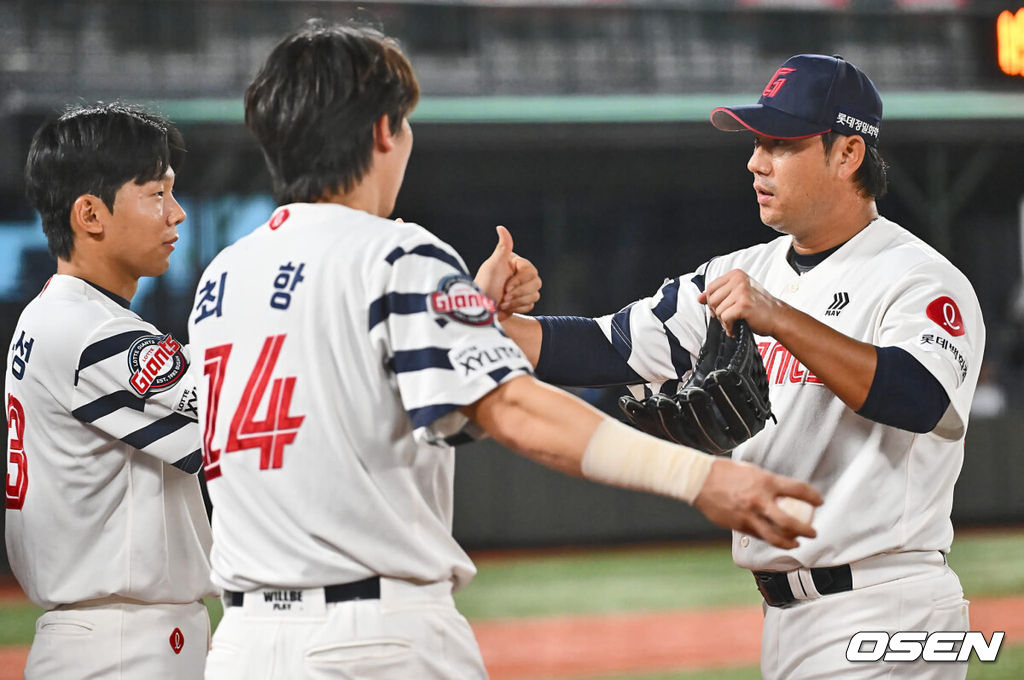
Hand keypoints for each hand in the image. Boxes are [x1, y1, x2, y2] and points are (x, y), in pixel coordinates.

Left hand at [474, 226, 541, 320]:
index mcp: (517, 263)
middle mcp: (522, 275)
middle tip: (504, 295)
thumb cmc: (485, 284)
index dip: (518, 281)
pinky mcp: (522, 302)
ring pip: (534, 296)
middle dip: (517, 293)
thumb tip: (501, 227)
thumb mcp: (494, 264)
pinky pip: (530, 305)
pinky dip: (517, 308)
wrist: (480, 307)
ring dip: (516, 301)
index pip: (530, 271)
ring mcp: (523, 289)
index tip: (505, 286)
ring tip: (502, 301)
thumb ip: (503, 247)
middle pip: (536, 284)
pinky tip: (505, 306)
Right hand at [694, 458, 821, 548]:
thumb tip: (780, 491)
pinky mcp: (738, 525)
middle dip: (805, 530)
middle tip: (812, 533)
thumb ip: (767, 483)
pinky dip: (769, 539)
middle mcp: (759, 501)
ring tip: (796, 543)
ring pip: (775, 537)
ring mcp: (749, 515)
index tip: (819, 501)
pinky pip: (758, 536)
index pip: (798, 490)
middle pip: (790, 523)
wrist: (699, 480)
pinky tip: (774, 539)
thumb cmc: (723, 471)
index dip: (813, 497)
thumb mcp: (751, 471)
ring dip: (789, 542)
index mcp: (765, 482)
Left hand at [698, 269, 786, 336]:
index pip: (710, 287)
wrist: (778, 317)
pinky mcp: (743, 304)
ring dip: (724, 321)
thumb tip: (699, 298)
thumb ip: (719, 294)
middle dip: (717, 312)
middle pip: (711, 299)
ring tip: (735, 322)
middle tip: (729, 318)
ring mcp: (741, 291)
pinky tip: (736, 327)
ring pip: (718, 310)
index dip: (712, 302)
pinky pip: (725, 318)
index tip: (720, 309)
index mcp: (736, 275)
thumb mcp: (738, 295)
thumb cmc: (759, 307)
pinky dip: (729, 326)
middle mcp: (738, 280)